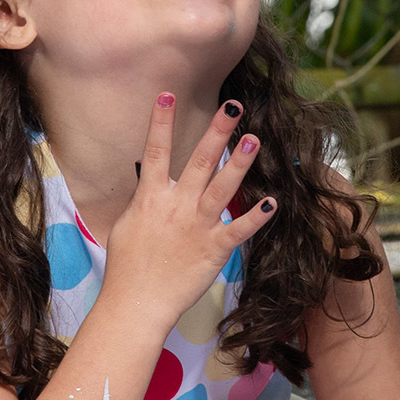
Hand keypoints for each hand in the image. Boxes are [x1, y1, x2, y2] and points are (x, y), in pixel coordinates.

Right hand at [100, 92, 275, 328]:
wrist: (135, 304)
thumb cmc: (126, 267)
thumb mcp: (127, 225)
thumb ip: (143, 201)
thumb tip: (150, 182)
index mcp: (151, 198)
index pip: (156, 152)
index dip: (161, 122)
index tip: (168, 94)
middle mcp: (176, 206)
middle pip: (200, 161)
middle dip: (218, 131)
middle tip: (234, 107)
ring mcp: (197, 226)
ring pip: (223, 188)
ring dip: (240, 163)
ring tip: (255, 139)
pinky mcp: (214, 249)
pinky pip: (239, 229)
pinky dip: (256, 217)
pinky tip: (272, 202)